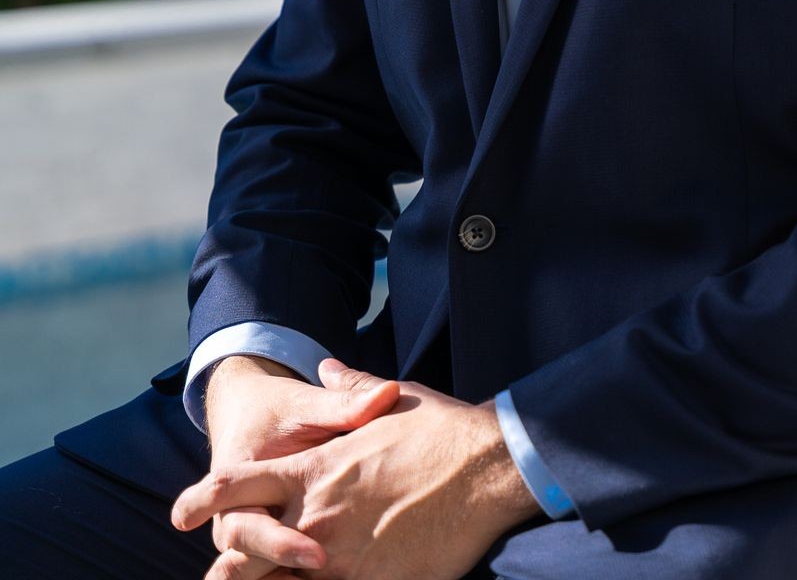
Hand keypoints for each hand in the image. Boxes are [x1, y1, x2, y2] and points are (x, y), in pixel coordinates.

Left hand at [173, 357, 540, 579]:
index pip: (237, 485)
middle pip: (243, 552)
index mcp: (313, 468)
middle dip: (227, 569)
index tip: (180, 514)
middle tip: (217, 579)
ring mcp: (339, 557)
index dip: (203, 500)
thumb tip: (326, 367)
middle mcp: (315, 514)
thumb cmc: (442, 429)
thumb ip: (347, 392)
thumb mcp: (391, 401)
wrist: (487, 467)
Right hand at [192, 352, 402, 579]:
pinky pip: (267, 574)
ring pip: (251, 577)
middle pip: (243, 563)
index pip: (244, 523)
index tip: (319, 556)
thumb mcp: (307, 405)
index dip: (279, 544)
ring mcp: (242, 537)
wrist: (247, 415)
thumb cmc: (280, 411)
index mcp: (235, 478)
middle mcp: (231, 516)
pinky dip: (288, 579)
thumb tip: (390, 394)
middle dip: (281, 567)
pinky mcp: (257, 548)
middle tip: (324, 569)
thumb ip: (343, 406)